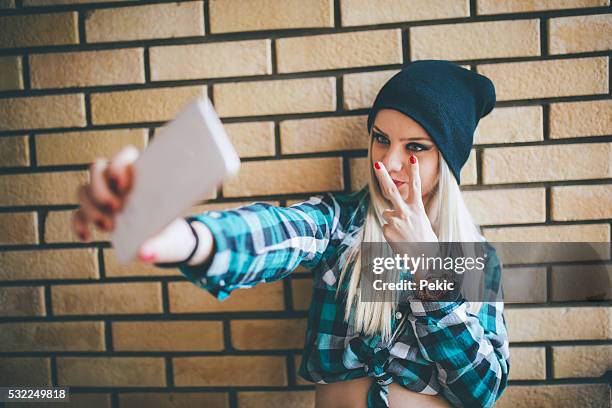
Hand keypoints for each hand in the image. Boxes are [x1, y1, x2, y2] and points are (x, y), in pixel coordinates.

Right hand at [71, 145, 213, 265]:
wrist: (169, 242)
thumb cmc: (173, 231)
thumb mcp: (173, 239)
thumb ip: (161, 246)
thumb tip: (145, 254)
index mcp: (143, 175)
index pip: (125, 156)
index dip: (119, 164)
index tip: (123, 185)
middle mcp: (121, 181)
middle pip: (97, 169)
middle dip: (100, 188)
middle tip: (115, 208)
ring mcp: (106, 196)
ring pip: (84, 190)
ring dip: (90, 207)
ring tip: (108, 226)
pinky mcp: (97, 214)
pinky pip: (77, 214)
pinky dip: (78, 224)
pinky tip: (87, 237)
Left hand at [373, 158, 439, 284]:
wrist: (424, 260)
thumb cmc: (426, 242)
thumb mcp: (421, 223)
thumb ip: (409, 213)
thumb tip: (390, 212)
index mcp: (418, 209)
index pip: (416, 186)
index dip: (414, 171)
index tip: (412, 157)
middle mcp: (406, 212)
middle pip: (391, 190)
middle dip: (383, 175)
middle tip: (377, 163)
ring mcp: (395, 221)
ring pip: (388, 213)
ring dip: (393, 220)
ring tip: (404, 232)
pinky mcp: (387, 230)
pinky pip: (386, 226)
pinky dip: (391, 232)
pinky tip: (399, 239)